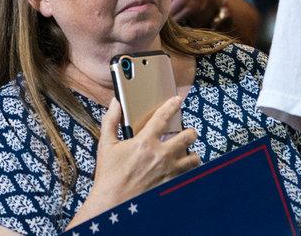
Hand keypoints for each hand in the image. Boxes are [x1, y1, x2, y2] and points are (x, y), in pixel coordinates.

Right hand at [84, 97, 199, 212]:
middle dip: (190, 131)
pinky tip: (182, 168)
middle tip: (187, 132)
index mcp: (145, 142)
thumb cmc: (109, 174)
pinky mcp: (172, 183)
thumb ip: (111, 120)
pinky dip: (187, 169)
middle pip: (188, 136)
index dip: (172, 105)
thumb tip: (115, 103)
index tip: (177, 99)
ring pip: (194, 157)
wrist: (114, 201)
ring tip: (187, 152)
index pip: (163, 117)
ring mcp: (169, 171)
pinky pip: (188, 173)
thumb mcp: (106, 144)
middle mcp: (161, 155)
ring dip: (192, 153)